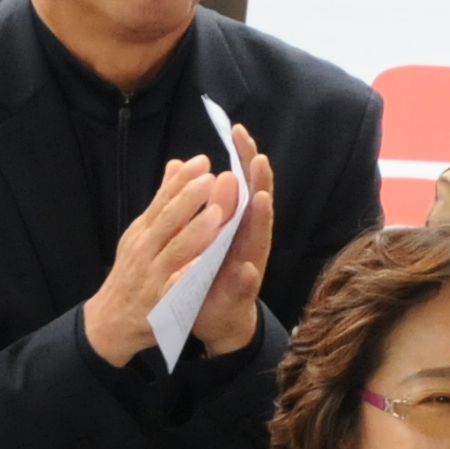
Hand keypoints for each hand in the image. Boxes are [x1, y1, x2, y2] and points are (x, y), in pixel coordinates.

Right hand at [81, 151, 244, 368]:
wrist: (110, 320)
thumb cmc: (133, 272)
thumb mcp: (141, 234)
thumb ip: (163, 201)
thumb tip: (176, 164)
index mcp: (144, 231)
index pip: (163, 200)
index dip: (181, 181)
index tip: (202, 161)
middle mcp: (146, 249)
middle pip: (167, 220)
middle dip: (188, 198)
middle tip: (209, 178)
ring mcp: (152, 275)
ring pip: (174, 250)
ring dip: (194, 232)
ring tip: (216, 214)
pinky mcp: (160, 301)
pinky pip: (176, 287)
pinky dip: (189, 275)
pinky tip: (206, 264)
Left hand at [186, 121, 276, 356]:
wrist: (216, 316)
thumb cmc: (210, 270)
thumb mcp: (202, 230)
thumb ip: (198, 200)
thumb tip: (188, 164)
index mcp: (237, 222)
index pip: (243, 182)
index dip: (242, 158)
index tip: (237, 131)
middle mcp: (248, 239)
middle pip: (257, 203)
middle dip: (260, 181)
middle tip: (258, 158)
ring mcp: (248, 265)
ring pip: (257, 240)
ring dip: (261, 220)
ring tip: (261, 199)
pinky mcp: (240, 294)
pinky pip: (243, 285)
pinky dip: (246, 277)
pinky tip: (247, 268)